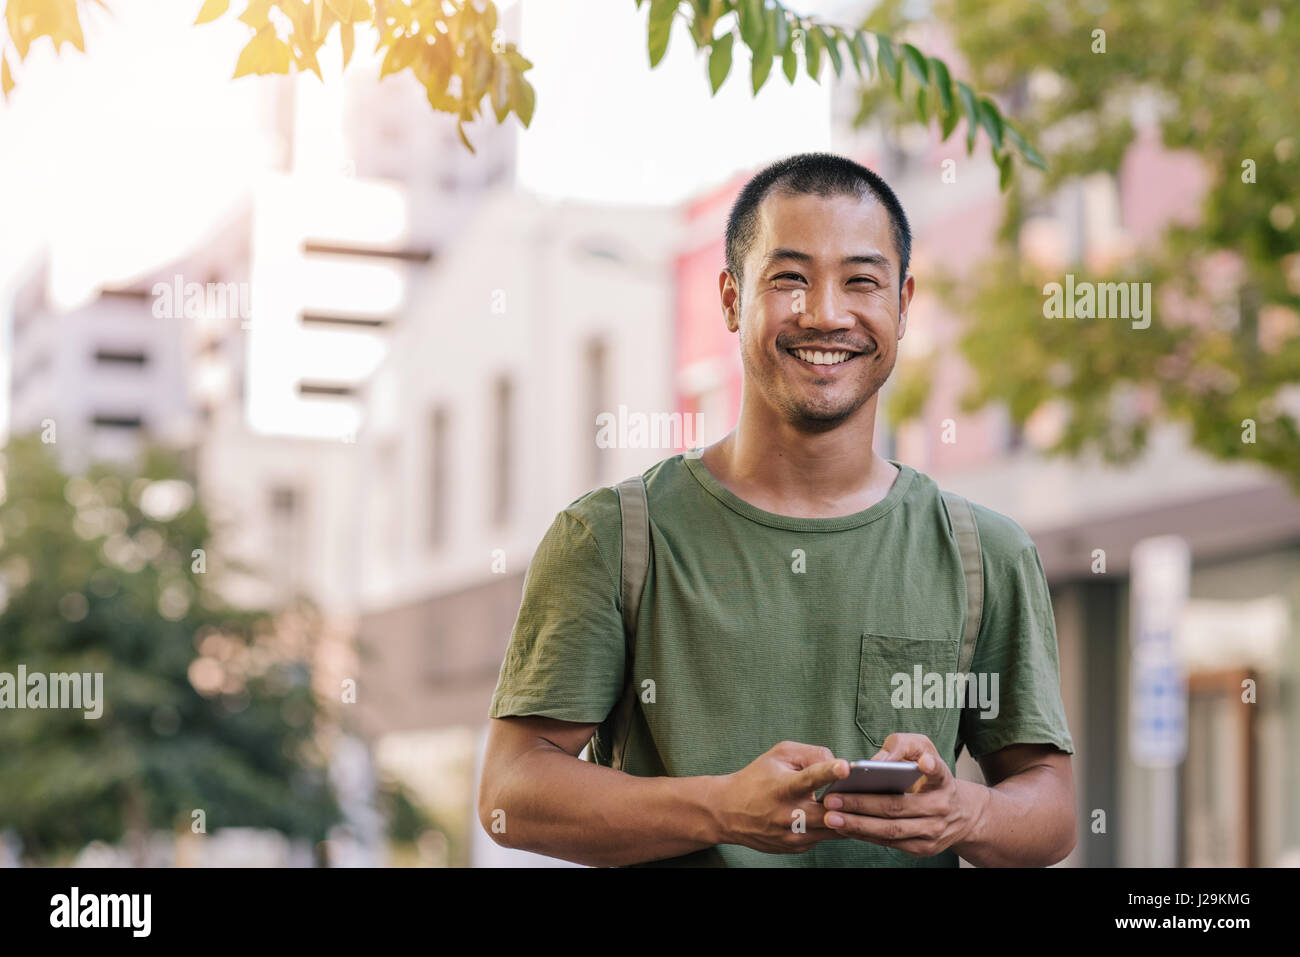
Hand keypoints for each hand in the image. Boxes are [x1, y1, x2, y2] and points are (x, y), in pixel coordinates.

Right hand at [712, 741, 849, 853]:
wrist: (728, 812)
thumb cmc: (756, 778)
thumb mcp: (778, 755)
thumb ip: (811, 754)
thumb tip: (840, 767)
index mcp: (783, 788)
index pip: (808, 778)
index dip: (827, 772)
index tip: (845, 767)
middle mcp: (788, 815)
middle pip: (829, 813)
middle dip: (848, 804)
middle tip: (864, 793)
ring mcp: (792, 836)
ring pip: (833, 829)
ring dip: (846, 817)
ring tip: (855, 804)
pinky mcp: (796, 848)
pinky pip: (824, 837)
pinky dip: (833, 826)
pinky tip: (834, 816)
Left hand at [819, 733, 987, 857]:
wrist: (957, 813)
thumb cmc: (928, 775)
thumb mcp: (922, 750)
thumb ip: (900, 746)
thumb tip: (875, 761)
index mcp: (942, 780)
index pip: (939, 772)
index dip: (931, 767)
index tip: (923, 762)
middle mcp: (941, 808)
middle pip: (898, 807)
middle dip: (862, 804)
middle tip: (833, 799)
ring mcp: (932, 832)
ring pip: (891, 830)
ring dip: (858, 825)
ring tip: (831, 816)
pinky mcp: (922, 848)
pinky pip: (889, 843)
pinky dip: (864, 836)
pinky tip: (844, 827)